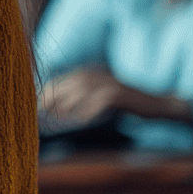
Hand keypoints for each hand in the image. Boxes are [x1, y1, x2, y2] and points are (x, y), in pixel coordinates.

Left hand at [41, 65, 192, 130]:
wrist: (157, 104)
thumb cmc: (125, 104)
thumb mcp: (100, 97)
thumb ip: (80, 98)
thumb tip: (55, 109)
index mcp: (90, 72)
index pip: (62, 80)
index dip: (47, 93)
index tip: (35, 106)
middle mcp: (97, 74)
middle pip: (66, 85)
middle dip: (52, 99)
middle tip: (40, 114)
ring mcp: (108, 83)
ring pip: (80, 92)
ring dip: (66, 107)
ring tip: (56, 119)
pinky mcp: (118, 95)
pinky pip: (97, 104)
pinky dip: (87, 113)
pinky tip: (81, 121)